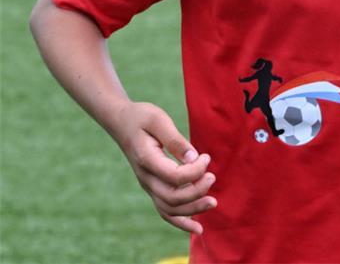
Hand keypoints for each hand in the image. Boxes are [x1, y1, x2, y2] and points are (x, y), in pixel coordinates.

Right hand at [113, 101, 216, 234]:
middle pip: (173, 198)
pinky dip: (181, 221)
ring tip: (213, 203)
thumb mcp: (158, 120)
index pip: (174, 177)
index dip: (194, 171)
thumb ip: (175, 140)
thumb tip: (195, 158)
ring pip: (170, 209)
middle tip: (213, 177)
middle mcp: (146, 179)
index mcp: (147, 161)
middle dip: (197, 192)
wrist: (122, 122)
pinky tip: (197, 228)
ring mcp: (148, 186)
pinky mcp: (153, 187)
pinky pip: (165, 211)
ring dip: (193, 209)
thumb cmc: (142, 117)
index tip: (206, 157)